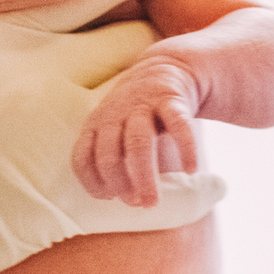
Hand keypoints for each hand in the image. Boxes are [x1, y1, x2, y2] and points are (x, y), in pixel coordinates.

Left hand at [72, 57, 199, 207]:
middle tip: (135, 204)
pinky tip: (191, 169)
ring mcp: (143, 106)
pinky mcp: (171, 100)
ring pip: (138, 142)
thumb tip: (126, 201)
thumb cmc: (137, 113)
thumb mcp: (116, 128)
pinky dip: (185, 149)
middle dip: (119, 184)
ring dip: (143, 175)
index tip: (108, 197)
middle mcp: (115, 114)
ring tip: (152, 201)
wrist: (165, 68)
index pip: (82, 157)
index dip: (92, 181)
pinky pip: (178, 125)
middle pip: (109, 153)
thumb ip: (115, 157)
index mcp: (96, 124)